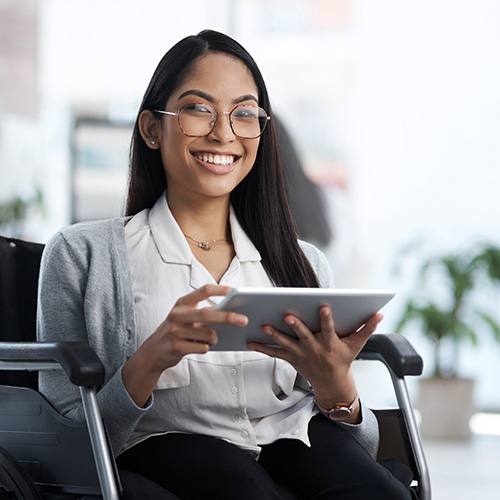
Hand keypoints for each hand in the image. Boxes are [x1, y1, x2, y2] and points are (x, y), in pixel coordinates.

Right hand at [122, 284, 247, 406]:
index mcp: (182, 303)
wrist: (153, 352)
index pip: (204, 290)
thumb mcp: (185, 317)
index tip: (235, 291)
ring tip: (210, 340)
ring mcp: (175, 330)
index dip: (221, 290)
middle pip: (208, 313)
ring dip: (215, 339)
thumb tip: (229, 312)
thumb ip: (202, 313)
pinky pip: (203, 348)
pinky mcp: (176, 346)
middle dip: (228, 317)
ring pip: (208, 334)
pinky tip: (198, 347)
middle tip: (244, 320)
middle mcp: (177, 314)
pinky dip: (206, 348)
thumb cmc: (176, 331)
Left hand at [248, 307, 382, 420]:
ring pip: (286, 344)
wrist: (331, 383)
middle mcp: (314, 349)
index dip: (327, 319)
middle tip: (287, 315)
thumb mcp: (357, 345)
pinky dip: (262, 347)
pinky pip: (274, 353)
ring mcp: (301, 354)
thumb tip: (380, 313)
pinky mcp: (291, 358)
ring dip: (274, 335)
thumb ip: (367, 328)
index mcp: (331, 344)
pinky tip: (249, 341)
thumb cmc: (344, 359)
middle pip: (304, 336)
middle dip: (296, 326)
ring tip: (264, 326)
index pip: (329, 329)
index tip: (323, 306)